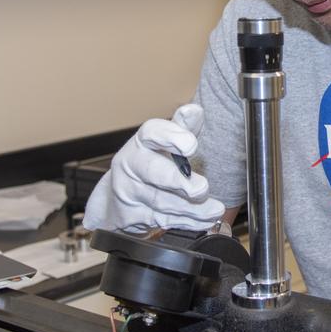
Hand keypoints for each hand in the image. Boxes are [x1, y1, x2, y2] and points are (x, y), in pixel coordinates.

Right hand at [83, 104, 225, 232]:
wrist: (116, 199)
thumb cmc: (148, 165)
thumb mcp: (164, 143)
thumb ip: (182, 127)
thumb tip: (194, 110)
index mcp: (141, 143)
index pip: (152, 133)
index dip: (171, 137)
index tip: (191, 144)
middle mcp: (131, 165)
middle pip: (152, 171)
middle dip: (177, 181)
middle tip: (200, 188)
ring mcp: (129, 192)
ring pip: (161, 201)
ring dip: (191, 207)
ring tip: (214, 209)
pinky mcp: (132, 217)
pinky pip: (162, 220)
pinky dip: (187, 221)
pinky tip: (204, 219)